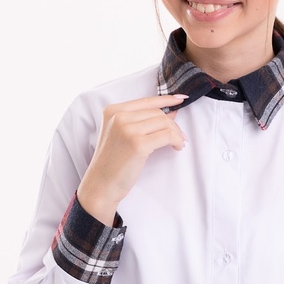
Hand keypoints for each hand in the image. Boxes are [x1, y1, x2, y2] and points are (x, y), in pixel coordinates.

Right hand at [77, 95, 187, 224]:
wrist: (102, 184)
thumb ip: (142, 121)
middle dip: (173, 124)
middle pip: (157, 112)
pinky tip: (177, 147)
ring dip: (176, 133)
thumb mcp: (121, 135)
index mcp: (113, 111)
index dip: (166, 99)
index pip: (146, 101)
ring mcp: (127, 129)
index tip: (181, 100)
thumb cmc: (113, 163)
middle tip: (180, 136)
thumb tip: (171, 112)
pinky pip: (167, 135)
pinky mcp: (138, 144)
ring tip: (178, 143)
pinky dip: (176, 141)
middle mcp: (119, 116)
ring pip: (164, 122)